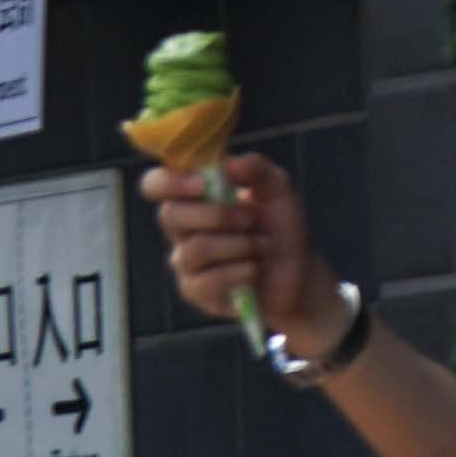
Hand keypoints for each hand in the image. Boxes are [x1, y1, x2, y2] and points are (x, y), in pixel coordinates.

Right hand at [141, 145, 335, 351]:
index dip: (169, 182)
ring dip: (236, 246)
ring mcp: (186, 262)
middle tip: (250, 218)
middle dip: (216, 215)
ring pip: (194, 250)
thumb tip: (226, 164)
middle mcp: (182, 228)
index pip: (155, 185)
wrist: (299, 273)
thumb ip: (255, 169)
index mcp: (192, 196)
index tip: (202, 184)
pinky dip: (238, 272)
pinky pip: (207, 281)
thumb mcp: (277, 188)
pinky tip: (254, 269)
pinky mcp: (197, 292)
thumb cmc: (280, 225)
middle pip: (169, 215)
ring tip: (261, 246)